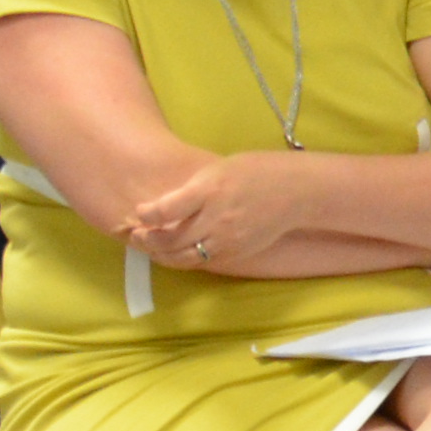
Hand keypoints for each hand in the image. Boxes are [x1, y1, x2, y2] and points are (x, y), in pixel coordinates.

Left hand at [120, 154, 296, 269]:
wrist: (295, 192)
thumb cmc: (253, 172)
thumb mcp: (216, 169)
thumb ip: (189, 189)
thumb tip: (158, 208)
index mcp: (210, 192)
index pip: (167, 210)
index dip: (145, 215)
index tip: (137, 213)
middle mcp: (217, 220)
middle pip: (171, 239)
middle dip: (148, 239)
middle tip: (134, 235)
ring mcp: (228, 240)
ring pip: (184, 257)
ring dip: (162, 254)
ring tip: (151, 247)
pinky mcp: (237, 253)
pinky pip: (203, 261)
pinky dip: (184, 258)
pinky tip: (175, 251)